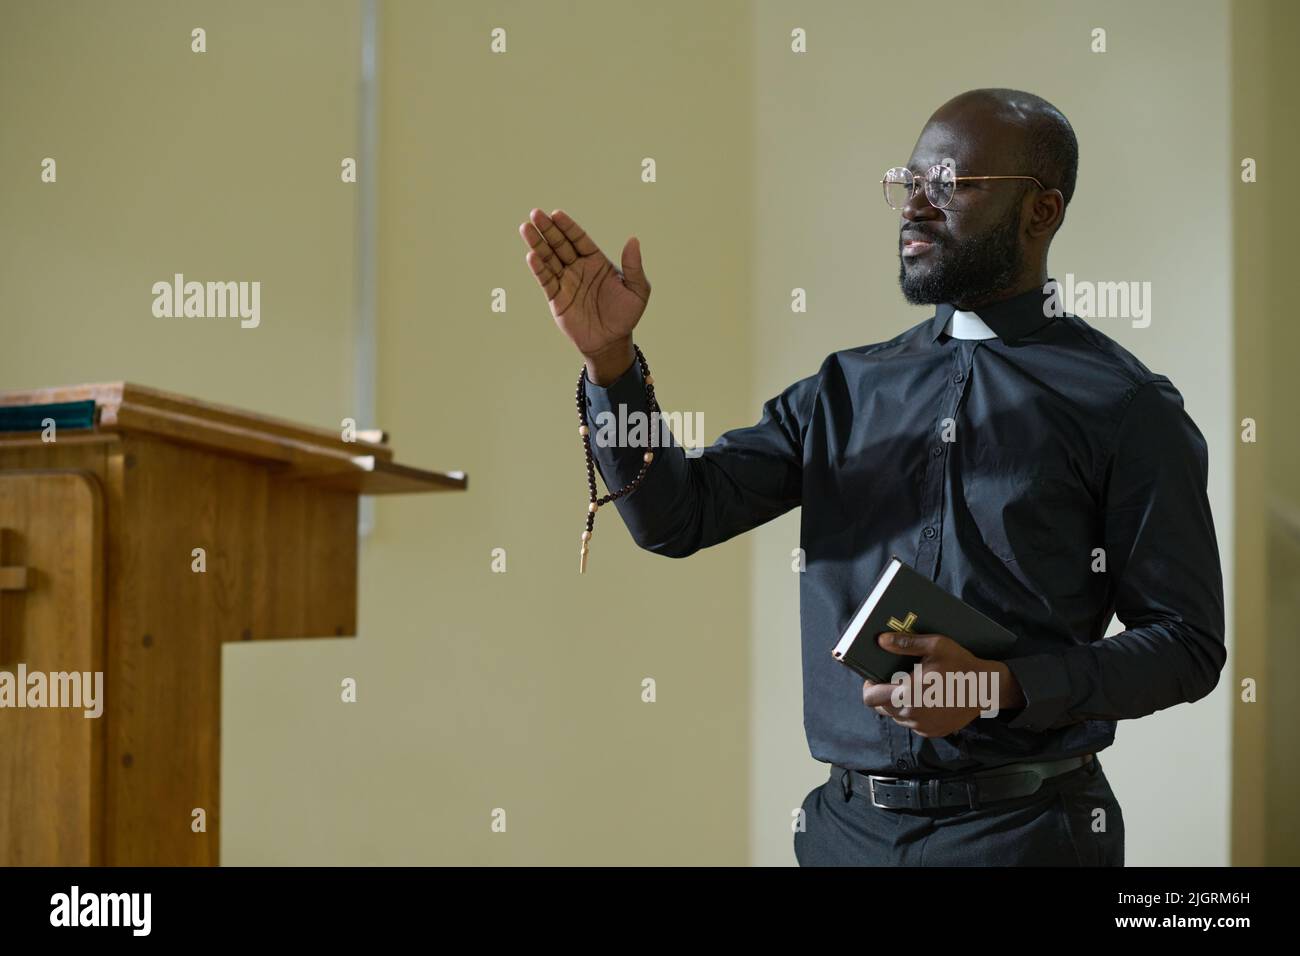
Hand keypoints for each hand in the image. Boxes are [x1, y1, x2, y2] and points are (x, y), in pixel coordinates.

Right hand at [518, 208, 649, 373]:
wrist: (610, 342)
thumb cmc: (625, 316)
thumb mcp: (637, 291)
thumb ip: (634, 266)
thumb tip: (633, 240)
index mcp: (596, 262)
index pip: (579, 239)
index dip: (568, 227)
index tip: (556, 214)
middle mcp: (578, 268)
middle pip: (560, 244)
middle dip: (548, 229)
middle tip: (535, 214)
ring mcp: (566, 282)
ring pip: (549, 258)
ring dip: (537, 244)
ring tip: (525, 228)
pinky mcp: (556, 298)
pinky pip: (546, 280)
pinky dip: (538, 268)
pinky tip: (532, 255)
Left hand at [860, 631, 1020, 737]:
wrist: (987, 688)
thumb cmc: (961, 664)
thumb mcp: (935, 646)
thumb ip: (905, 644)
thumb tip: (881, 640)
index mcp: (908, 695)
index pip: (870, 698)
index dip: (868, 686)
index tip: (874, 675)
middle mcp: (912, 715)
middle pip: (881, 708)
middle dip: (883, 692)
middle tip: (894, 677)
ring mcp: (922, 727)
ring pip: (896, 716)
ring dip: (897, 703)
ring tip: (911, 685)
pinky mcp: (932, 732)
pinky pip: (912, 722)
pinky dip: (912, 711)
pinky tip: (925, 696)